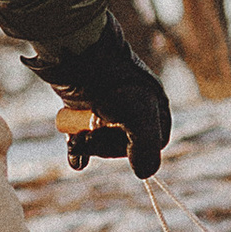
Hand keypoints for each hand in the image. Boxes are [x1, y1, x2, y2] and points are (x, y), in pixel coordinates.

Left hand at [37, 21, 172, 177]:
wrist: (79, 57)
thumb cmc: (115, 86)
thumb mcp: (139, 118)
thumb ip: (147, 149)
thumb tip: (145, 175)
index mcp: (155, 109)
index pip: (149, 146)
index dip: (130, 150)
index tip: (115, 140)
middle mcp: (134, 109)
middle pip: (121, 145)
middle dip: (102, 147)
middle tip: (87, 138)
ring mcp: (109, 108)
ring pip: (100, 141)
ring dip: (87, 146)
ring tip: (76, 139)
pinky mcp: (86, 107)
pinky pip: (84, 137)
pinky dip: (77, 149)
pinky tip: (74, 157)